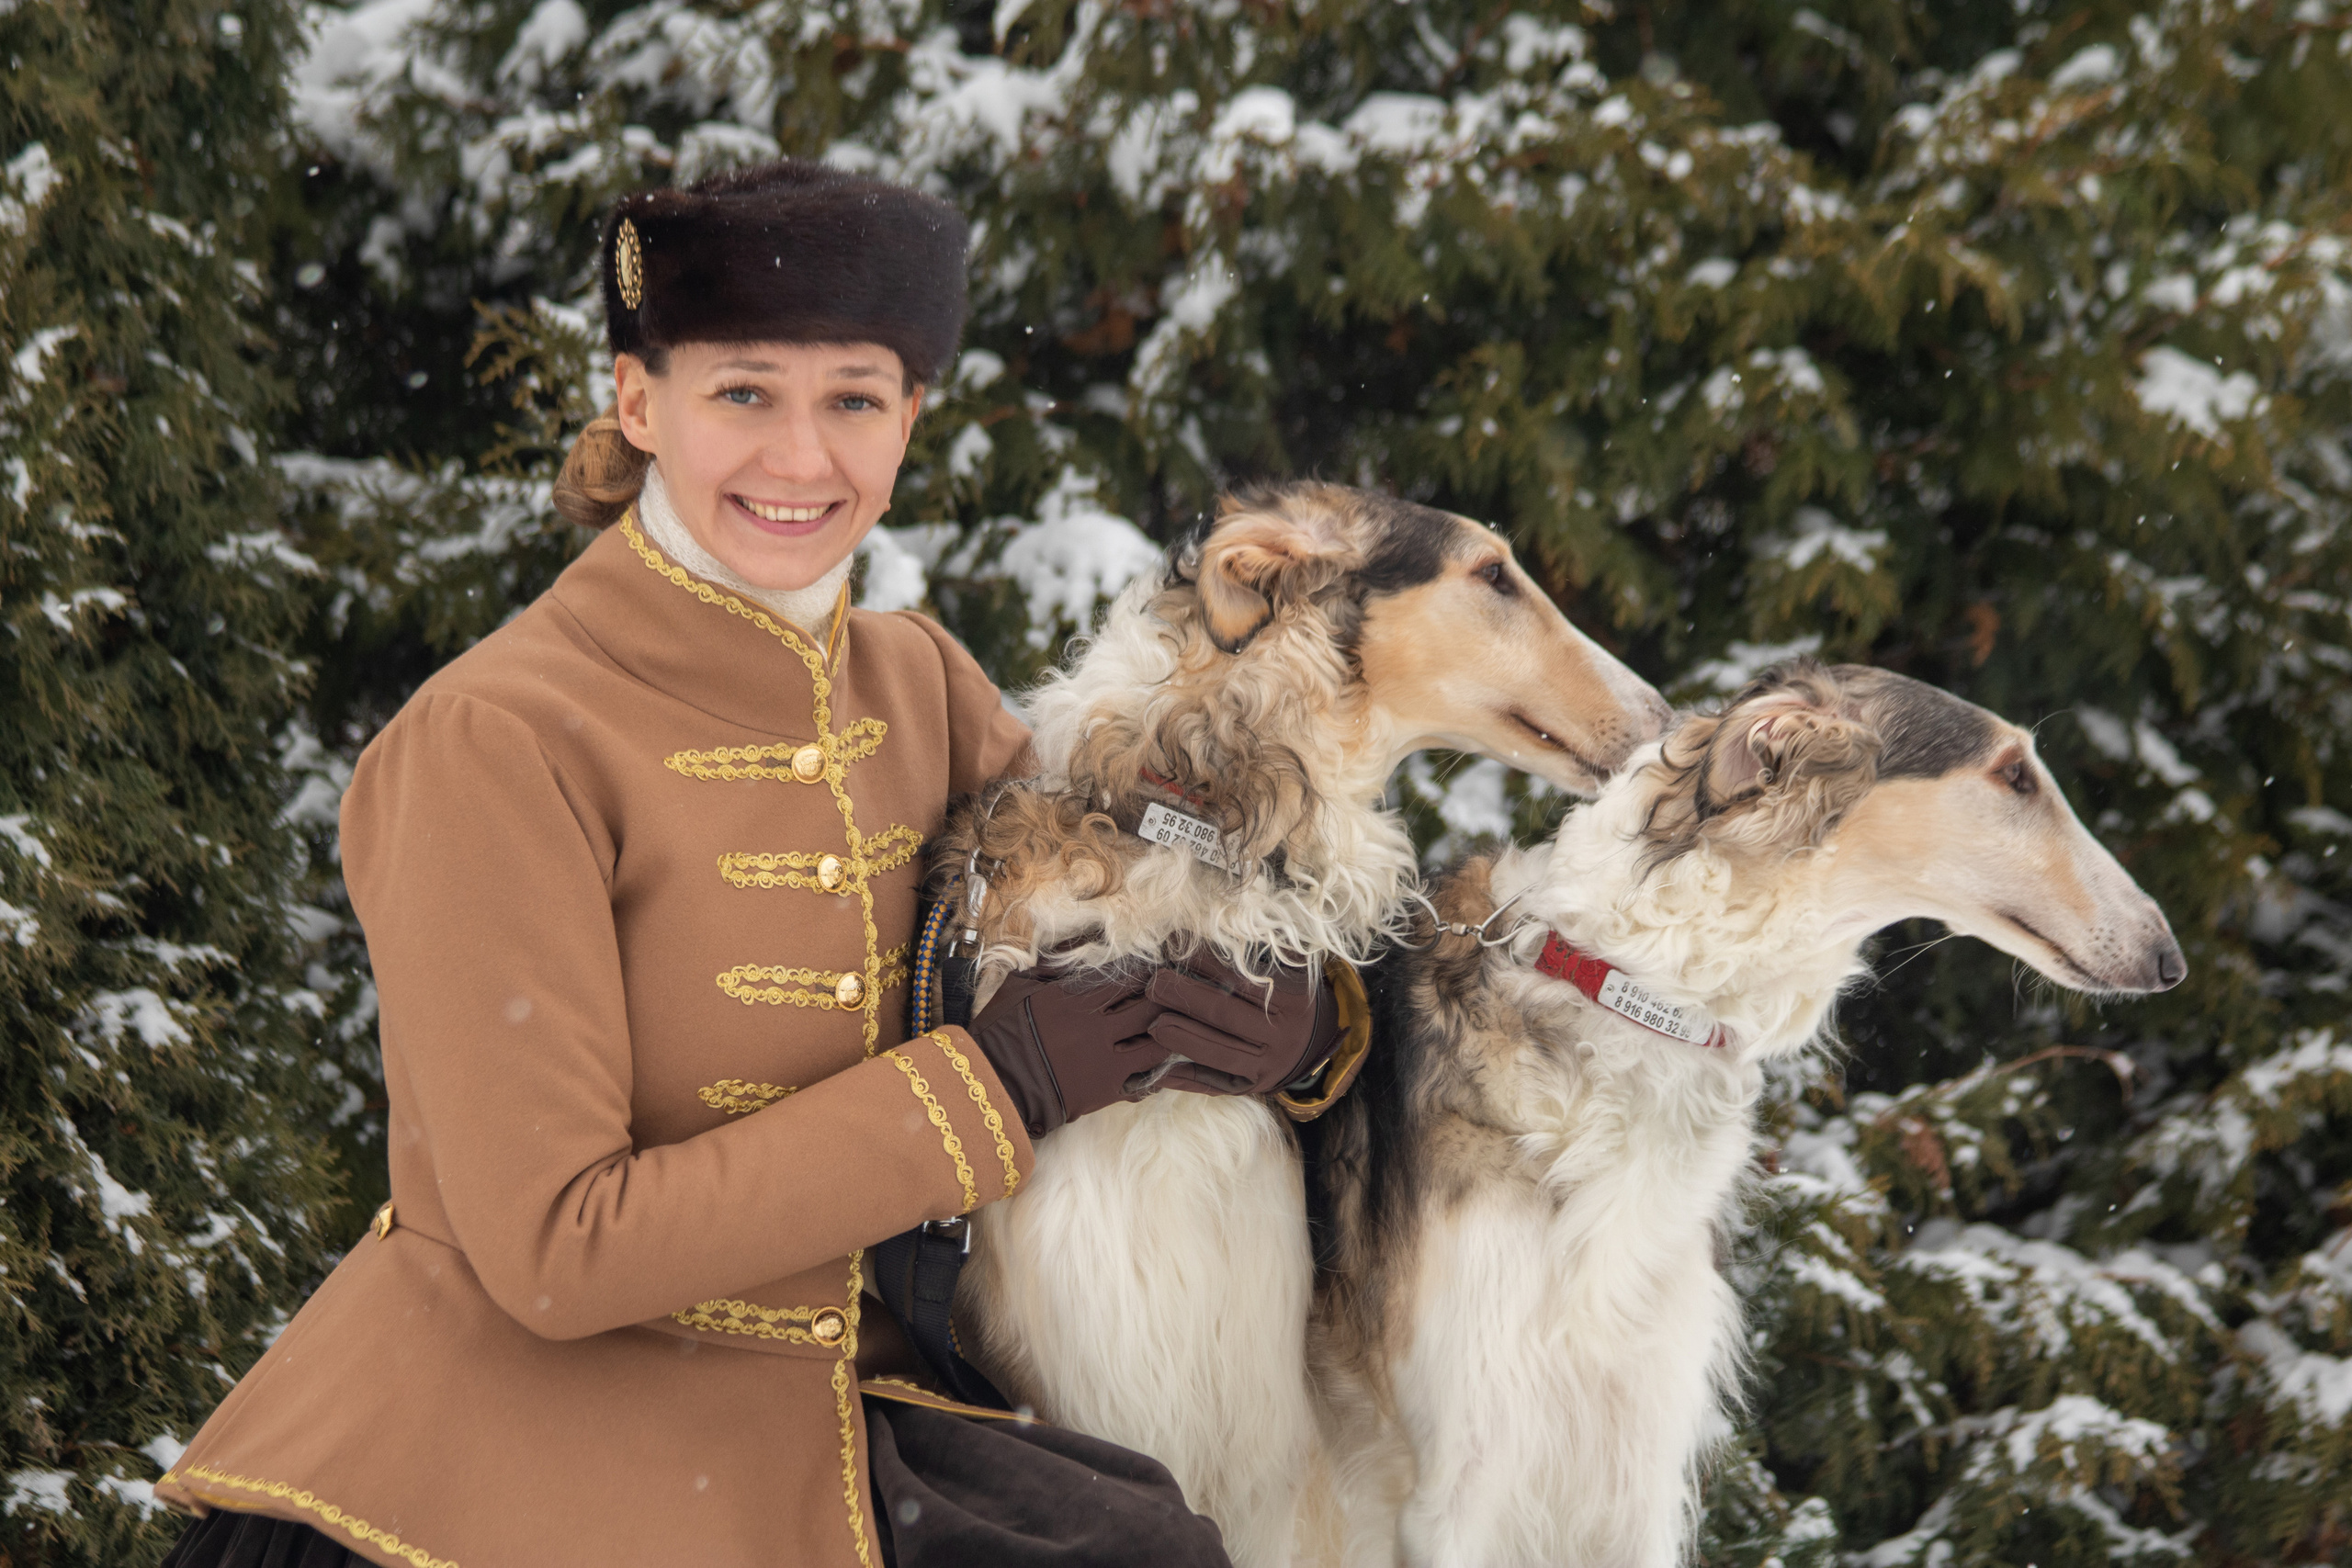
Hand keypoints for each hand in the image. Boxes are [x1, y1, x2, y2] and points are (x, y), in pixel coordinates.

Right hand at [966, 950, 1346, 1138]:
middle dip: (1184, 991)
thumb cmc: (1001, 1032)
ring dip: (1184, 1027)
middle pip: (1153, 1000)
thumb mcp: (1020, 985)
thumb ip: (1049, 963)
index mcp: (1076, 993)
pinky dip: (1168, 1064)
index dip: (1160, 964)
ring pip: (1158, 1035)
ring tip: (1211, 1019)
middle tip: (1217, 982)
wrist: (993, 1085)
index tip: (1183, 955)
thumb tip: (1072, 944)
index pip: (1130, 973)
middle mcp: (1097, 1021)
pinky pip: (1148, 1073)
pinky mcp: (1108, 1086)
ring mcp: (1105, 1055)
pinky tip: (1186, 1058)